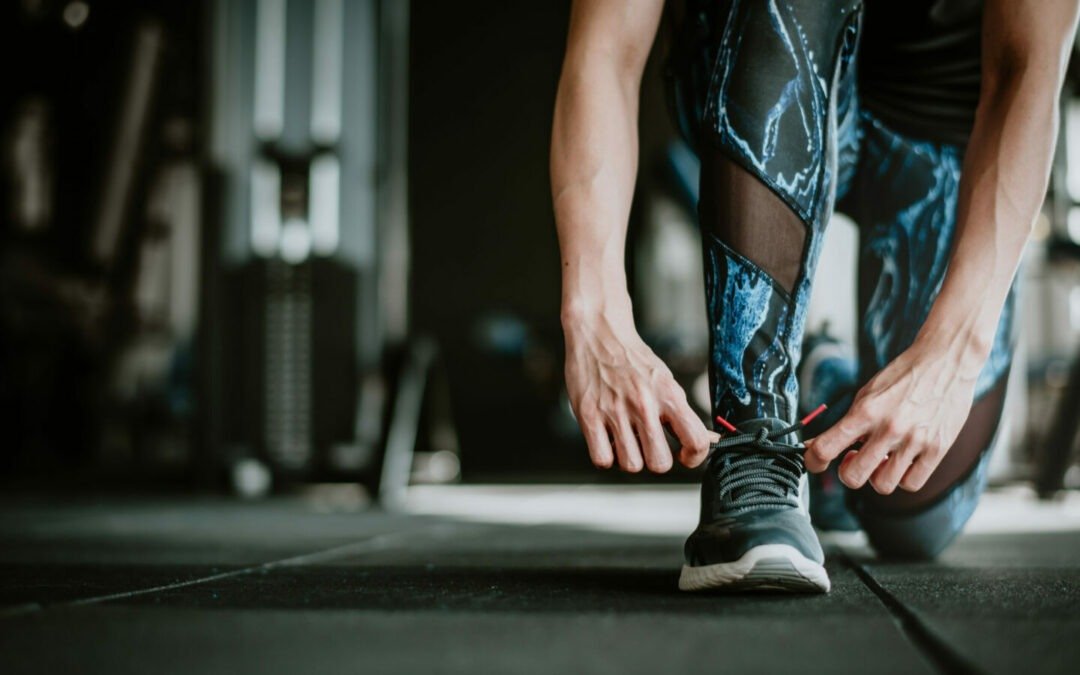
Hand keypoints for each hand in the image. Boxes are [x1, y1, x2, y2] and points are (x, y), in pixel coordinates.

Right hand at [563, 310, 710, 472]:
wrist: (599, 333)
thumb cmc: (632, 359)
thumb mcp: (666, 381)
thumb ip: (683, 413)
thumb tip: (711, 439)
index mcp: (668, 395)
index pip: (696, 440)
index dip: (694, 457)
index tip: (683, 454)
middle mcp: (644, 404)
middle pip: (660, 464)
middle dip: (656, 460)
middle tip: (650, 446)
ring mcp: (615, 412)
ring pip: (631, 466)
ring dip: (630, 458)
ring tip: (626, 440)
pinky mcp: (588, 416)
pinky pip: (602, 459)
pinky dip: (605, 456)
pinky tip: (607, 440)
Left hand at [803, 342, 980, 493]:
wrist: (945, 361)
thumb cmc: (902, 377)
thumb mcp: (866, 394)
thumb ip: (846, 422)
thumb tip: (816, 446)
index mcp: (866, 411)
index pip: (826, 447)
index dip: (813, 461)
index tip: (815, 462)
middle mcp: (889, 428)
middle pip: (853, 477)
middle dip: (847, 472)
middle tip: (855, 458)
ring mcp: (915, 440)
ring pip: (882, 485)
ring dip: (877, 476)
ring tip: (883, 458)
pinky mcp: (938, 448)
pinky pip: (912, 483)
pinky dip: (903, 478)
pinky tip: (903, 461)